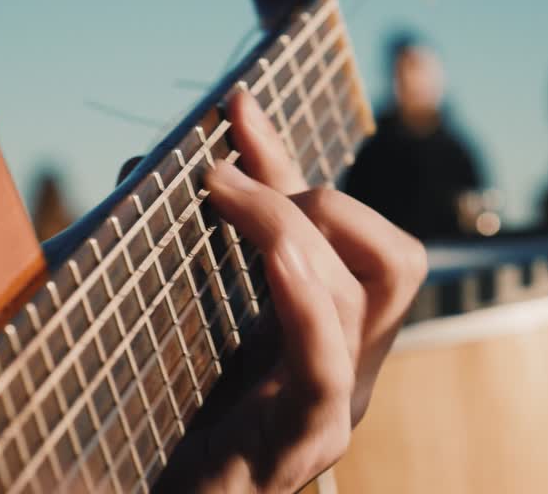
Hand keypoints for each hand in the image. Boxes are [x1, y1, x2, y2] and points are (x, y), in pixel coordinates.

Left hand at [156, 91, 426, 492]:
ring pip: (366, 295)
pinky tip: (274, 256)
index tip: (238, 103)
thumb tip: (153, 160)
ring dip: (293, 226)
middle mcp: (347, 367)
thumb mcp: (184, 312)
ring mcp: (334, 408)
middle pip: (393, 259)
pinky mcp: (303, 443)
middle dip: (321, 200)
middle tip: (232, 181)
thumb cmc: (161, 421)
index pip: (346, 233)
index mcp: (326, 337)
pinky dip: (305, 299)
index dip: (291, 162)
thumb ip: (186, 248)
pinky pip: (326, 364)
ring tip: (223, 191)